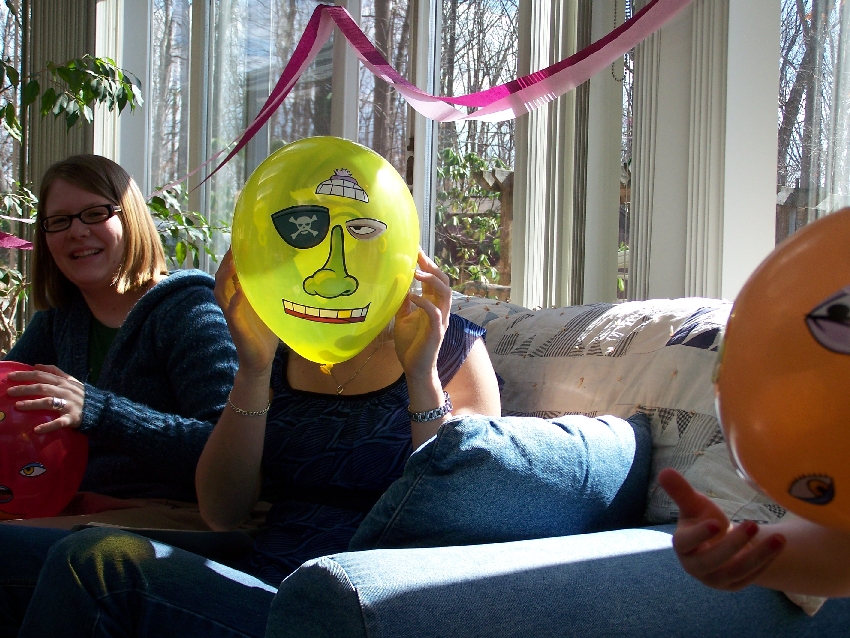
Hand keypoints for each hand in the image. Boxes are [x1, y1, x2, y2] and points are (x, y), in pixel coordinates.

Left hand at [5, 364, 84, 432]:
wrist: (101, 409)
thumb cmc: (82, 395)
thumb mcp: (71, 380)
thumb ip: (55, 372)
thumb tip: (36, 365)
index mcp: (64, 382)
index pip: (42, 376)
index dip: (26, 375)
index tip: (10, 376)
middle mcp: (65, 391)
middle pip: (43, 388)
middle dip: (25, 389)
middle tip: (9, 392)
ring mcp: (69, 405)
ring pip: (49, 402)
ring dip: (33, 404)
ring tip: (18, 406)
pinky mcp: (73, 418)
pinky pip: (60, 422)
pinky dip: (48, 426)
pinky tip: (37, 430)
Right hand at [215, 248, 278, 375]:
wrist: (261, 360)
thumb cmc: (265, 333)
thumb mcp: (269, 307)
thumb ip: (272, 291)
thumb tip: (287, 272)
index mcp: (239, 297)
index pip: (230, 273)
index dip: (231, 258)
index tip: (238, 241)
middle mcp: (232, 304)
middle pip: (221, 278)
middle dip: (226, 262)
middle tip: (234, 246)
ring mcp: (232, 315)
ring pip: (221, 292)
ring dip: (226, 276)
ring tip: (233, 262)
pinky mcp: (236, 328)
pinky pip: (232, 312)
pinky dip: (235, 301)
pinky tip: (240, 291)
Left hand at [393, 250, 451, 381]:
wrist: (415, 369)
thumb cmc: (410, 345)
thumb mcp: (402, 318)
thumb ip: (403, 303)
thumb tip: (396, 284)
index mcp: (432, 305)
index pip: (433, 280)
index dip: (427, 264)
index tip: (415, 250)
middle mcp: (440, 310)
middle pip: (443, 281)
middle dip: (431, 266)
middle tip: (417, 254)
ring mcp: (440, 320)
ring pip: (445, 293)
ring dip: (432, 280)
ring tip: (416, 272)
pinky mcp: (436, 332)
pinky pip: (435, 313)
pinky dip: (424, 302)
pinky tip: (413, 296)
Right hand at [658, 468, 785, 590]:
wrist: (718, 545)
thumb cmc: (703, 520)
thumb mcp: (693, 505)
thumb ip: (680, 491)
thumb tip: (664, 471)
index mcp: (682, 545)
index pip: (686, 542)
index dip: (700, 535)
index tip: (717, 523)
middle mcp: (695, 566)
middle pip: (712, 560)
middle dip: (733, 545)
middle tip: (752, 524)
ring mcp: (715, 579)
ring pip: (736, 571)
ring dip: (758, 555)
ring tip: (778, 538)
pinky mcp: (734, 585)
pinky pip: (750, 576)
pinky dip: (765, 561)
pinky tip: (778, 546)